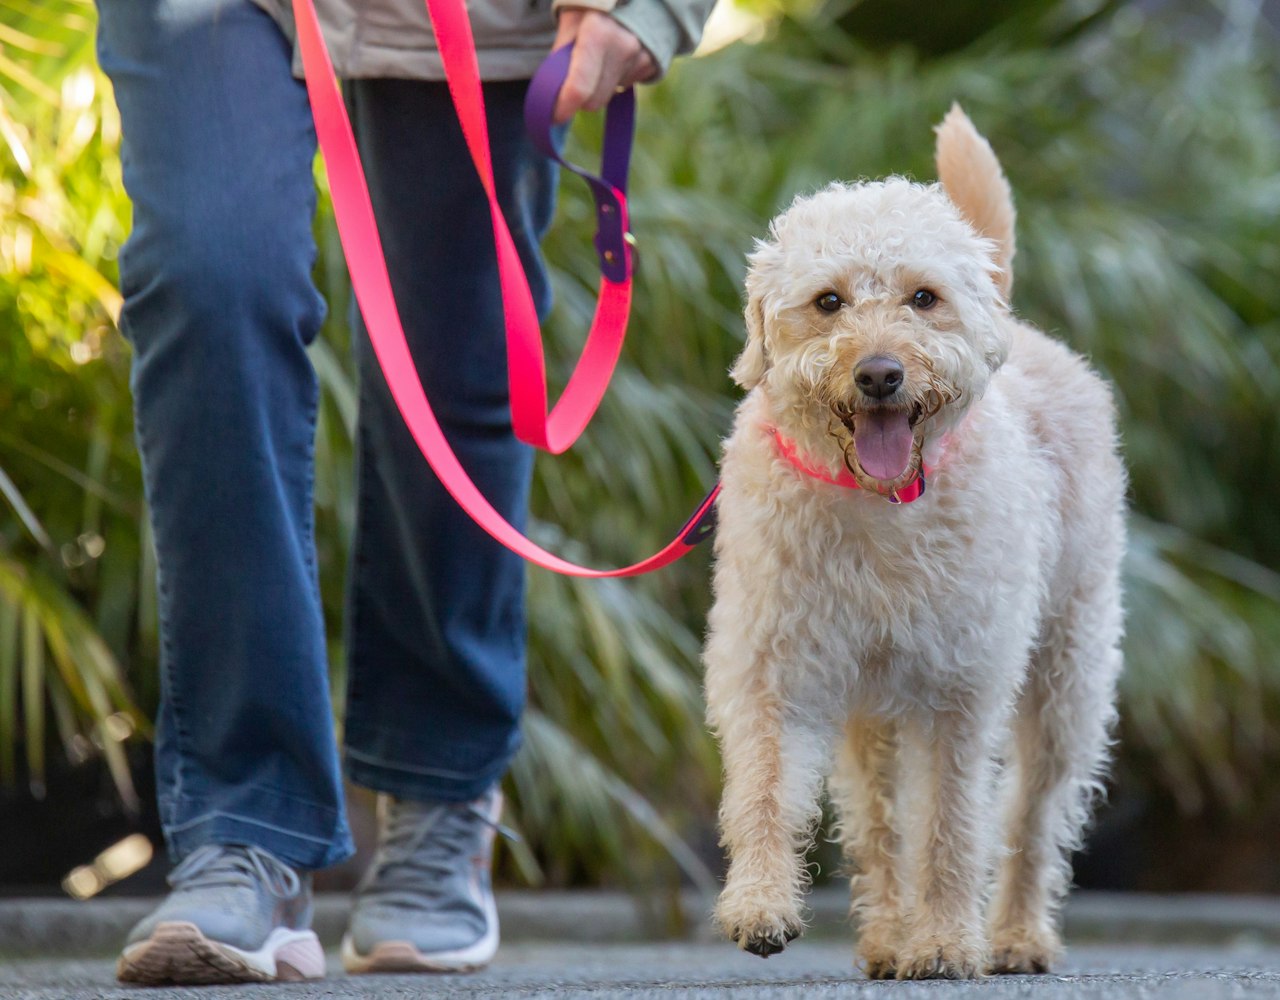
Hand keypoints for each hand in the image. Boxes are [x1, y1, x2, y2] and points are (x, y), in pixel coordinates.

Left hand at [551, 8, 657, 123]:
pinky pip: (624, 87)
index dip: (563, 107)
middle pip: (594, 100)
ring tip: (597, 59)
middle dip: (580, 98)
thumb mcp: (571, 22)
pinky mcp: (650, 65)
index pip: (579, 88)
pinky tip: (613, 58)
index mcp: (598, 33)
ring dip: (598, 87)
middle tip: (572, 83)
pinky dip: (614, 79)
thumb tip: (551, 96)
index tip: (554, 115)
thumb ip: (560, 58)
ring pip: (609, 96)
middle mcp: (623, 47)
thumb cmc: (593, 6)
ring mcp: (640, 58)